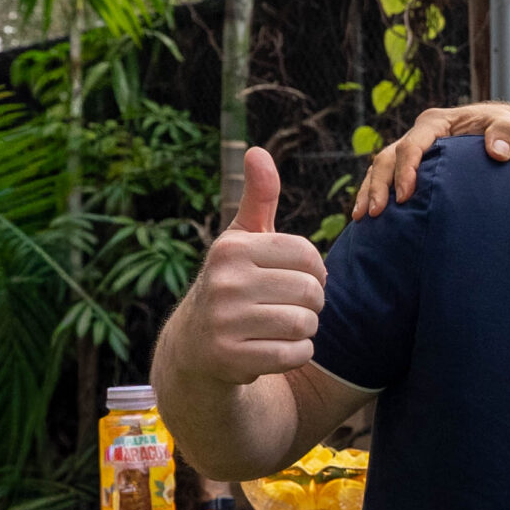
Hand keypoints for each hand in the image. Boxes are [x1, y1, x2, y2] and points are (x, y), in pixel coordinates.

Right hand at [176, 147, 326, 383]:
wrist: (195, 345)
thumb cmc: (233, 283)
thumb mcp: (242, 239)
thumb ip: (258, 198)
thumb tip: (257, 151)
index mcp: (232, 249)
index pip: (307, 254)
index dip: (314, 271)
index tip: (297, 279)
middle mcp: (223, 281)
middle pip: (310, 291)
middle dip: (311, 303)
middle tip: (290, 307)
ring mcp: (224, 321)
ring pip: (304, 324)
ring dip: (304, 329)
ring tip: (280, 327)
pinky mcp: (229, 358)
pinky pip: (294, 354)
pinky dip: (296, 353)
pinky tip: (274, 348)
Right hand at [353, 102, 509, 219]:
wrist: (502, 130)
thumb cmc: (505, 128)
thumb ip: (505, 134)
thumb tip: (498, 152)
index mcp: (435, 123)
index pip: (411, 146)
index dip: (405, 170)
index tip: (405, 196)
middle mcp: (418, 134)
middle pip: (388, 158)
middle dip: (378, 185)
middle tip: (375, 213)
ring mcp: (413, 148)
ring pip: (382, 167)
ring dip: (370, 191)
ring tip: (361, 217)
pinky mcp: (413, 164)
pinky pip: (388, 177)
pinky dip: (376, 193)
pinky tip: (369, 217)